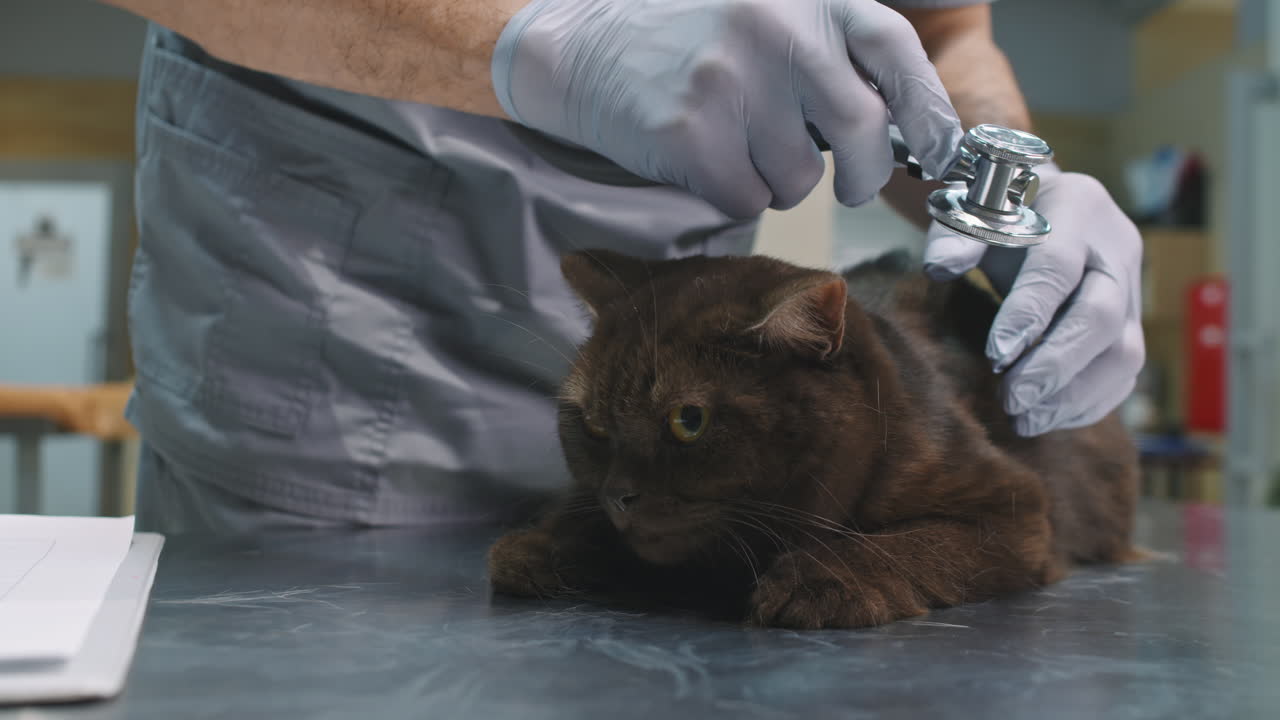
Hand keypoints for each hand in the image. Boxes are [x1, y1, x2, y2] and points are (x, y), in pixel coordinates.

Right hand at [492, 0, 963, 217]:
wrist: (581, 44)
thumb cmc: (685, 36)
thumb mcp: (767, 10)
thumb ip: (830, 46)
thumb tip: (906, 122)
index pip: (894, 50)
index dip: (929, 108)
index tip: (940, 151)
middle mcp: (776, 29)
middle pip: (863, 127)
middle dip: (866, 173)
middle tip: (852, 186)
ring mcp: (732, 81)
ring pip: (801, 176)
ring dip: (780, 179)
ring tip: (739, 143)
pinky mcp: (692, 134)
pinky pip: (747, 198)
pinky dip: (734, 193)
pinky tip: (704, 157)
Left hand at [923, 165, 1144, 435]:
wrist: (1042, 206)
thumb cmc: (1001, 212)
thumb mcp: (972, 211)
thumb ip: (955, 236)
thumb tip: (939, 267)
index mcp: (1077, 208)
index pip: (1058, 269)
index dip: (1029, 315)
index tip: (995, 357)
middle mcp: (1116, 248)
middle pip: (1101, 317)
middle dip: (1054, 367)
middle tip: (1011, 400)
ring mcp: (1133, 288)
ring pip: (1125, 353)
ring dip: (1073, 396)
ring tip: (1025, 419)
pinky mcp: (1133, 322)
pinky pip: (1125, 373)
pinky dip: (1089, 403)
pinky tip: (1047, 418)